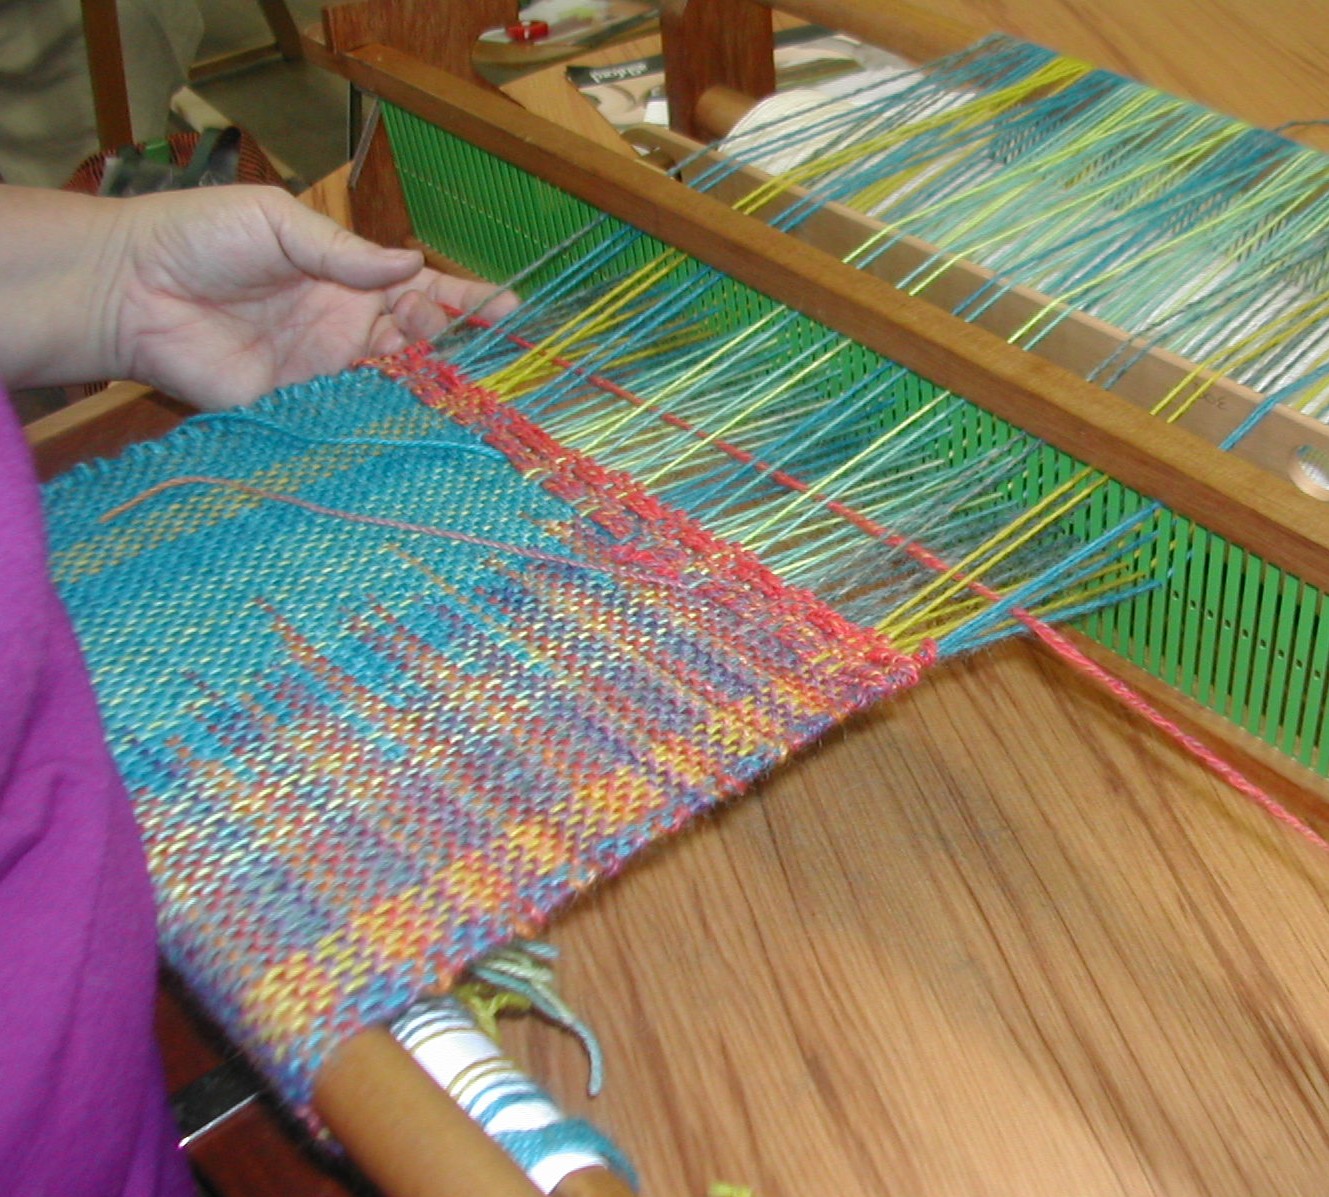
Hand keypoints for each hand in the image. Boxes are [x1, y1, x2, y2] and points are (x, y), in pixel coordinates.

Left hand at [111, 185, 515, 409]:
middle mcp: (345, 325)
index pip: (420, 288)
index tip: (510, 310)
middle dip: (451, 339)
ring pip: (395, 380)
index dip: (466, 299)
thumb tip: (411, 265)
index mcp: (346, 275)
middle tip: (459, 339)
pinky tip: (415, 418)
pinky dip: (385, 417)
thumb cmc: (199, 237)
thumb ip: (342, 250)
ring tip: (457, 382)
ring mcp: (325, 369)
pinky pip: (351, 414)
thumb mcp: (276, 221)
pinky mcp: (298, 407)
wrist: (131, 288)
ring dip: (428, 380)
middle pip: (419, 339)